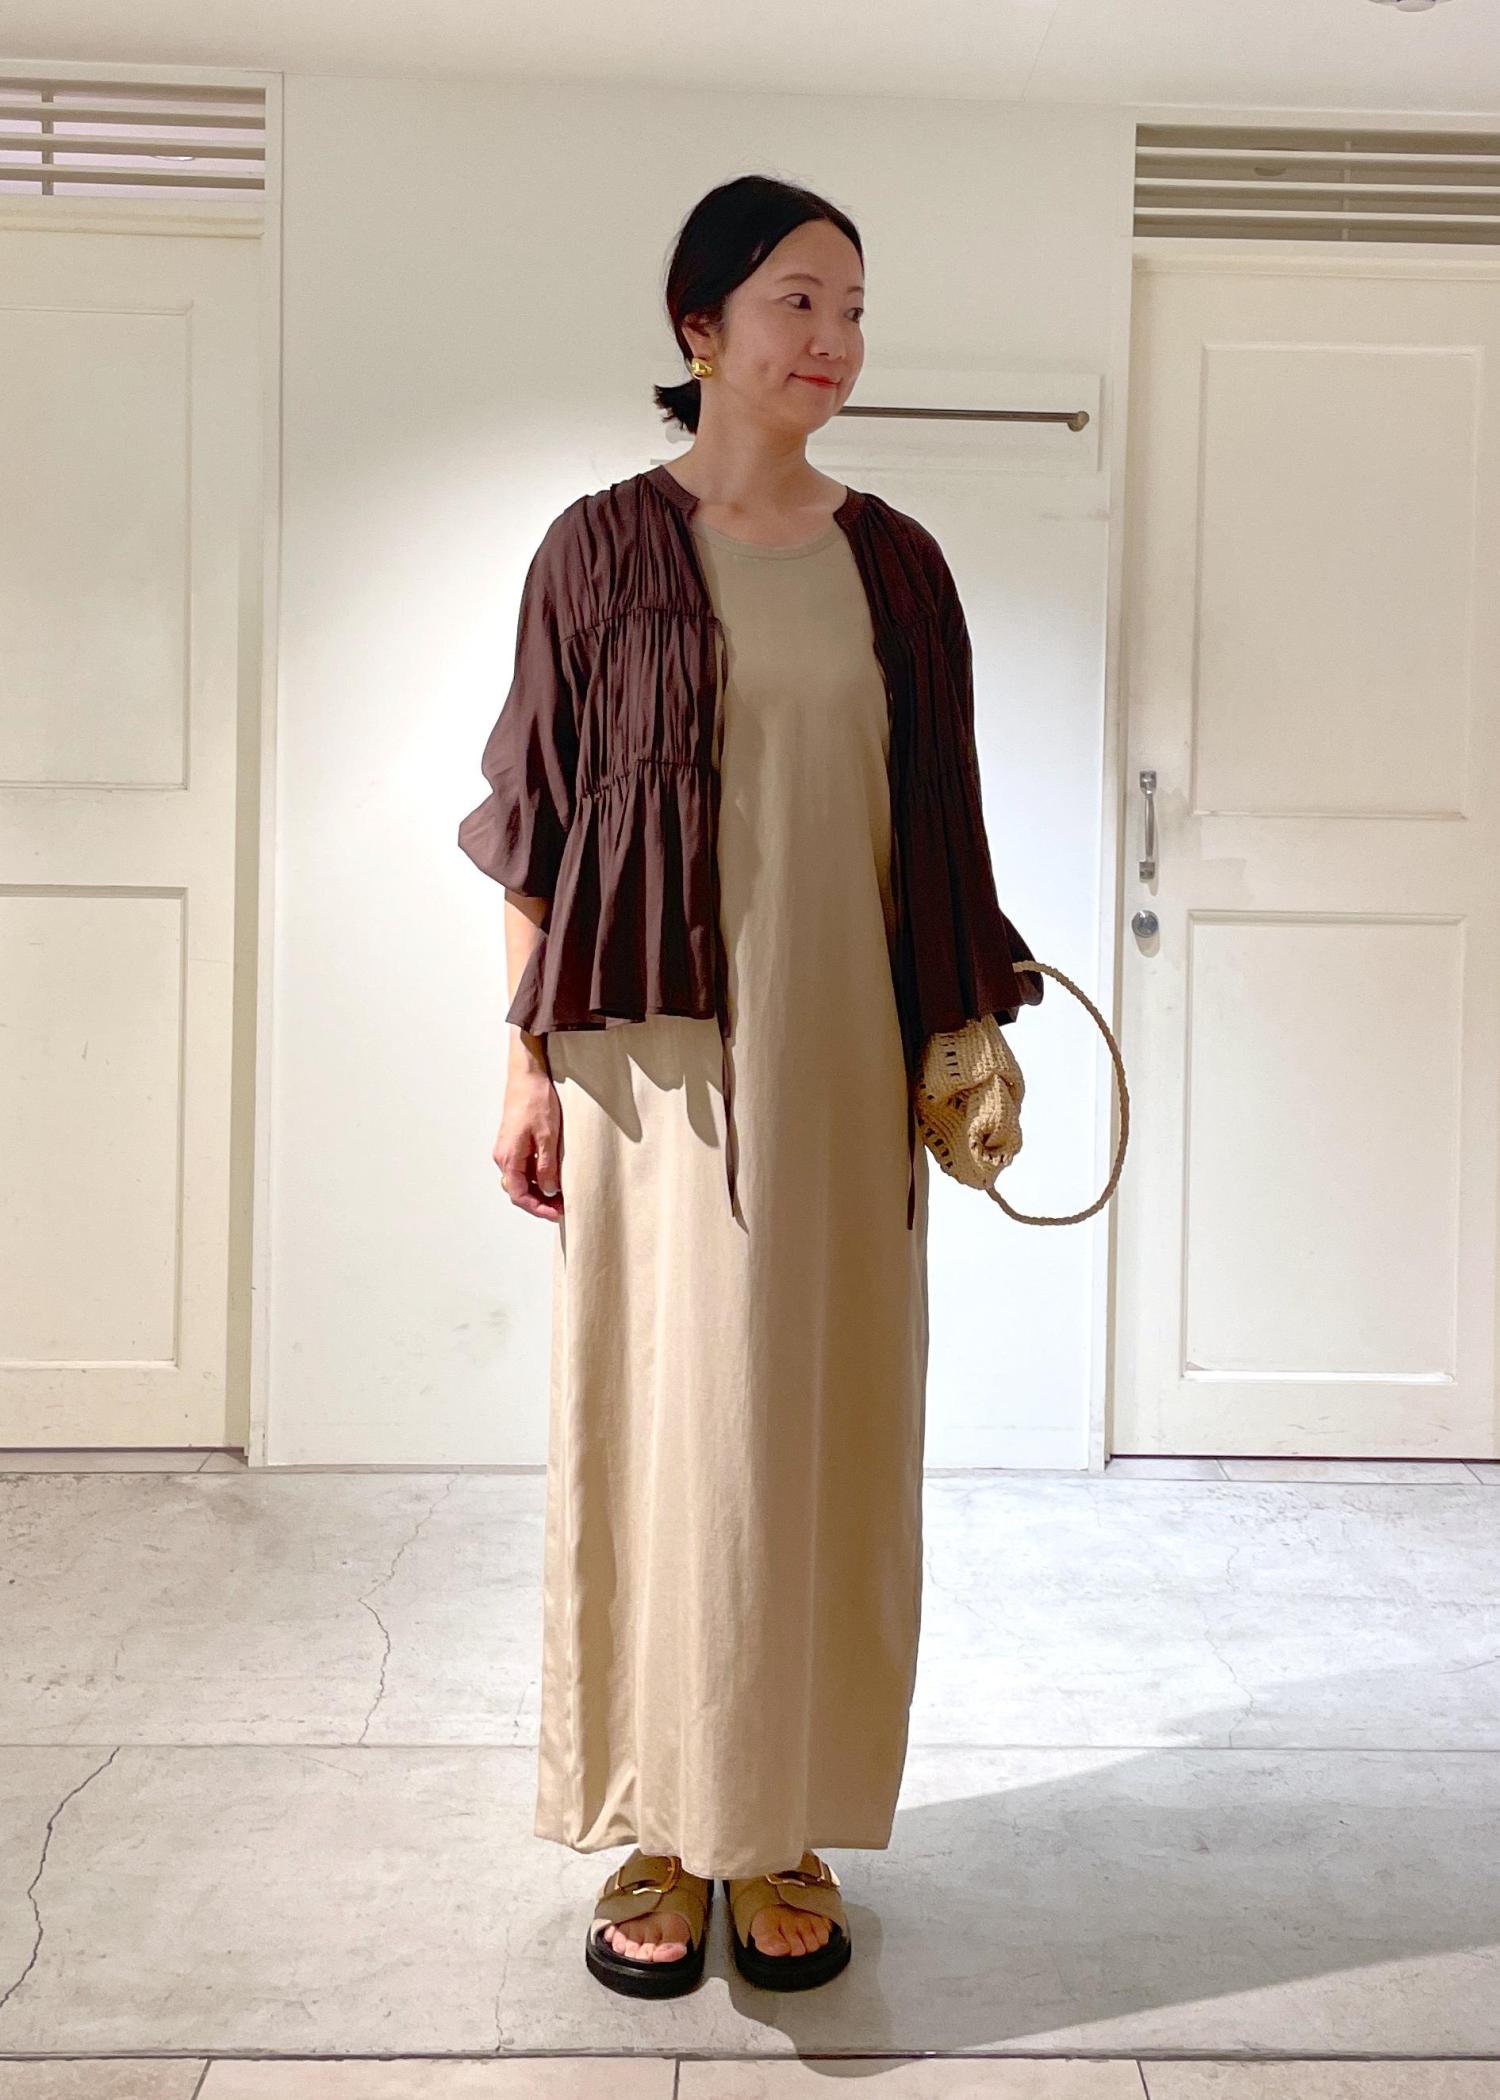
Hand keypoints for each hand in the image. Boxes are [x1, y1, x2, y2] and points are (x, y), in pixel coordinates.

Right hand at [494, 1064, 563, 1220]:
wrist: (527, 1075)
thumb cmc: (535, 1100)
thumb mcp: (547, 1136)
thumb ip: (547, 1166)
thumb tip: (549, 1190)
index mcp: (508, 1157)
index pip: (519, 1195)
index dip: (538, 1208)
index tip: (557, 1213)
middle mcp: (503, 1156)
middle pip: (518, 1190)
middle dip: (540, 1202)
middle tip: (562, 1208)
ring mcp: (508, 1150)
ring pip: (521, 1180)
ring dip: (539, 1191)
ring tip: (561, 1195)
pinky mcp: (514, 1143)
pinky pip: (523, 1168)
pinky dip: (537, 1177)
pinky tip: (554, 1177)